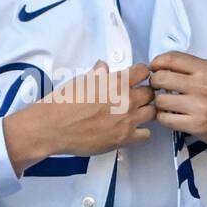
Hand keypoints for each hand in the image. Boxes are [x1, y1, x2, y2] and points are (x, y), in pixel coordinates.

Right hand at [3, 62, 154, 174]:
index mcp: (116, 82)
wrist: (54, 127)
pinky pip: (146, 134)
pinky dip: (141, 131)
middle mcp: (126, 100)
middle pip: (151, 93)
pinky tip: (131, 129)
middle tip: (135, 97)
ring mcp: (128, 120)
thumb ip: (97, 74)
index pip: (144, 71)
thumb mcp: (81, 81)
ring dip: (145, 112)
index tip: (138, 78)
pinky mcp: (125, 138)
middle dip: (144, 93)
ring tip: (134, 113)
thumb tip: (102, 68)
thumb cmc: (64, 104)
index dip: (141, 74)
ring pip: (152, 112)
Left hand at [148, 51, 206, 147]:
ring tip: (166, 103)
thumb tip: (166, 67)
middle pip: (160, 78)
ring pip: (160, 100)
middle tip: (158, 88)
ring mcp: (199, 107)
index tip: (155, 68)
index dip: (157, 63)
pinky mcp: (197, 125)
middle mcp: (202, 86)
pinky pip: (166, 119)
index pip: (170, 58)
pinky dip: (164, 117)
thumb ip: (194, 68)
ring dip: (159, 102)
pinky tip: (171, 115)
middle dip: (154, 83)